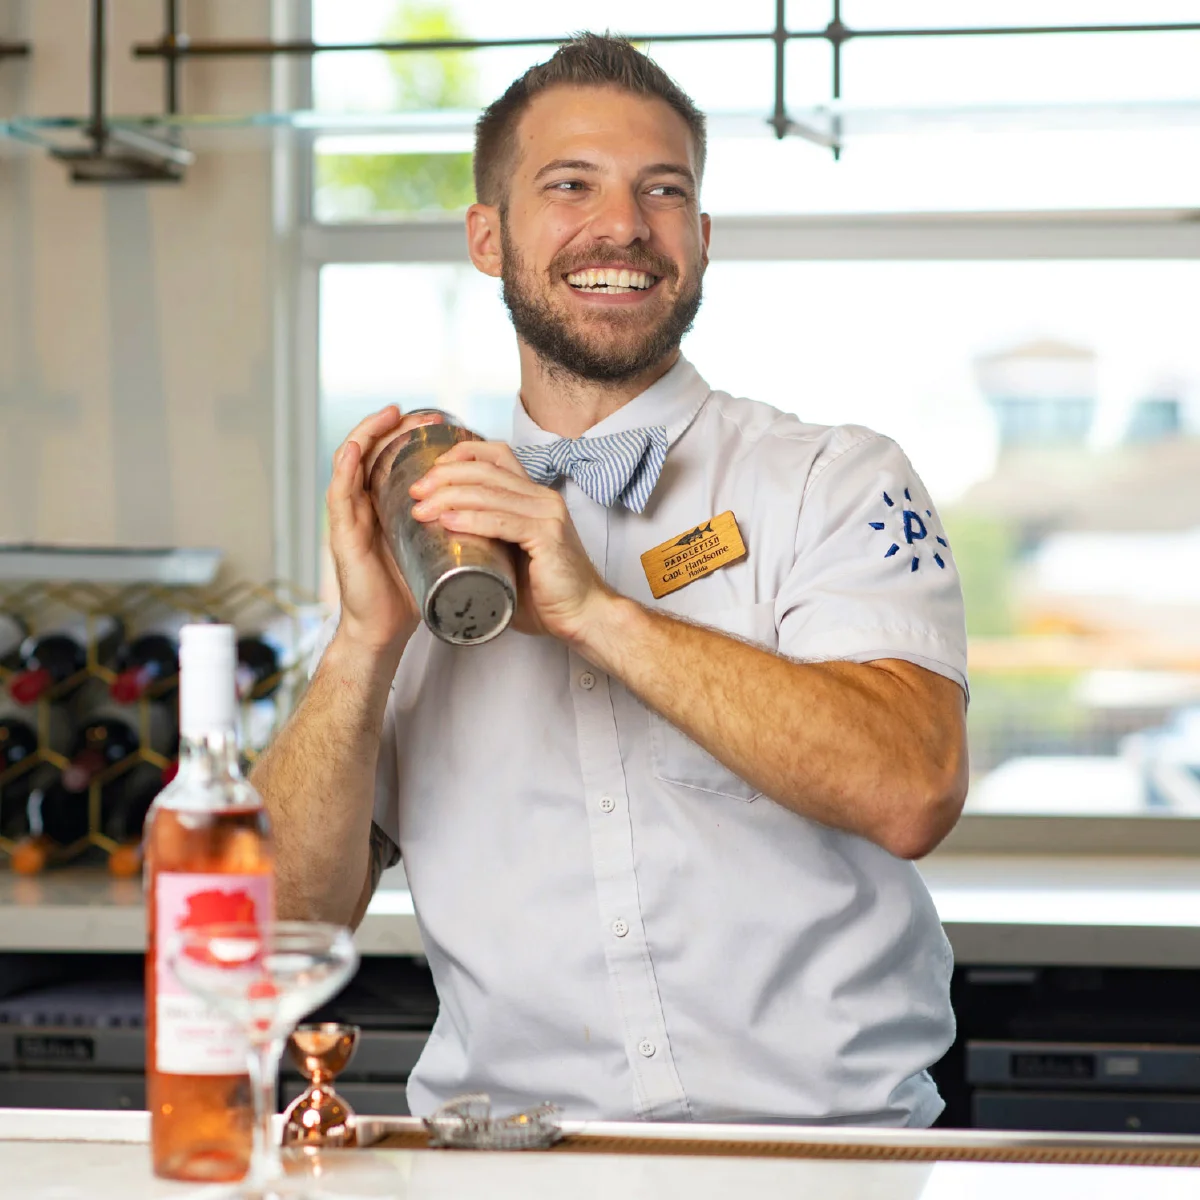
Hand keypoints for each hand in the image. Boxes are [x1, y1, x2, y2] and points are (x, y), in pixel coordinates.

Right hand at [326, 407, 436, 654]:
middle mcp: (363, 505)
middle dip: (395, 427)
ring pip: (350, 463)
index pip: (392, 458)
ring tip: (391, 416)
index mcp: (384, 506)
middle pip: (372, 452)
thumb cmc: (411, 592)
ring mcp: (350, 518)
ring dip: (368, 435)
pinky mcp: (341, 536)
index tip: (440, 422)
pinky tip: (353, 451)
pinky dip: (343, 469)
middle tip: (424, 415)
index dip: (411, 436)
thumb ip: (452, 527)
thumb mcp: (434, 549)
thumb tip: (493, 510)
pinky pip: (338, 495)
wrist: (386, 631)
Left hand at [408, 441, 613, 642]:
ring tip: (421, 509)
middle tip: (416, 492)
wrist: (583, 615)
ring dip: (448, 497)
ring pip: (489, 492)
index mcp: (534, 497)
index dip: (460, 455)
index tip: (430, 474)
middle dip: (444, 475)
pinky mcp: (547, 536)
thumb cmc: (547, 593)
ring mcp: (547, 514)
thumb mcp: (511, 558)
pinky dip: (470, 519)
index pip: (496, 456)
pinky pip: (501, 521)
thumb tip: (443, 543)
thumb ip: (486, 543)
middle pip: (486, 468)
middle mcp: (542, 498)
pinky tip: (447, 522)